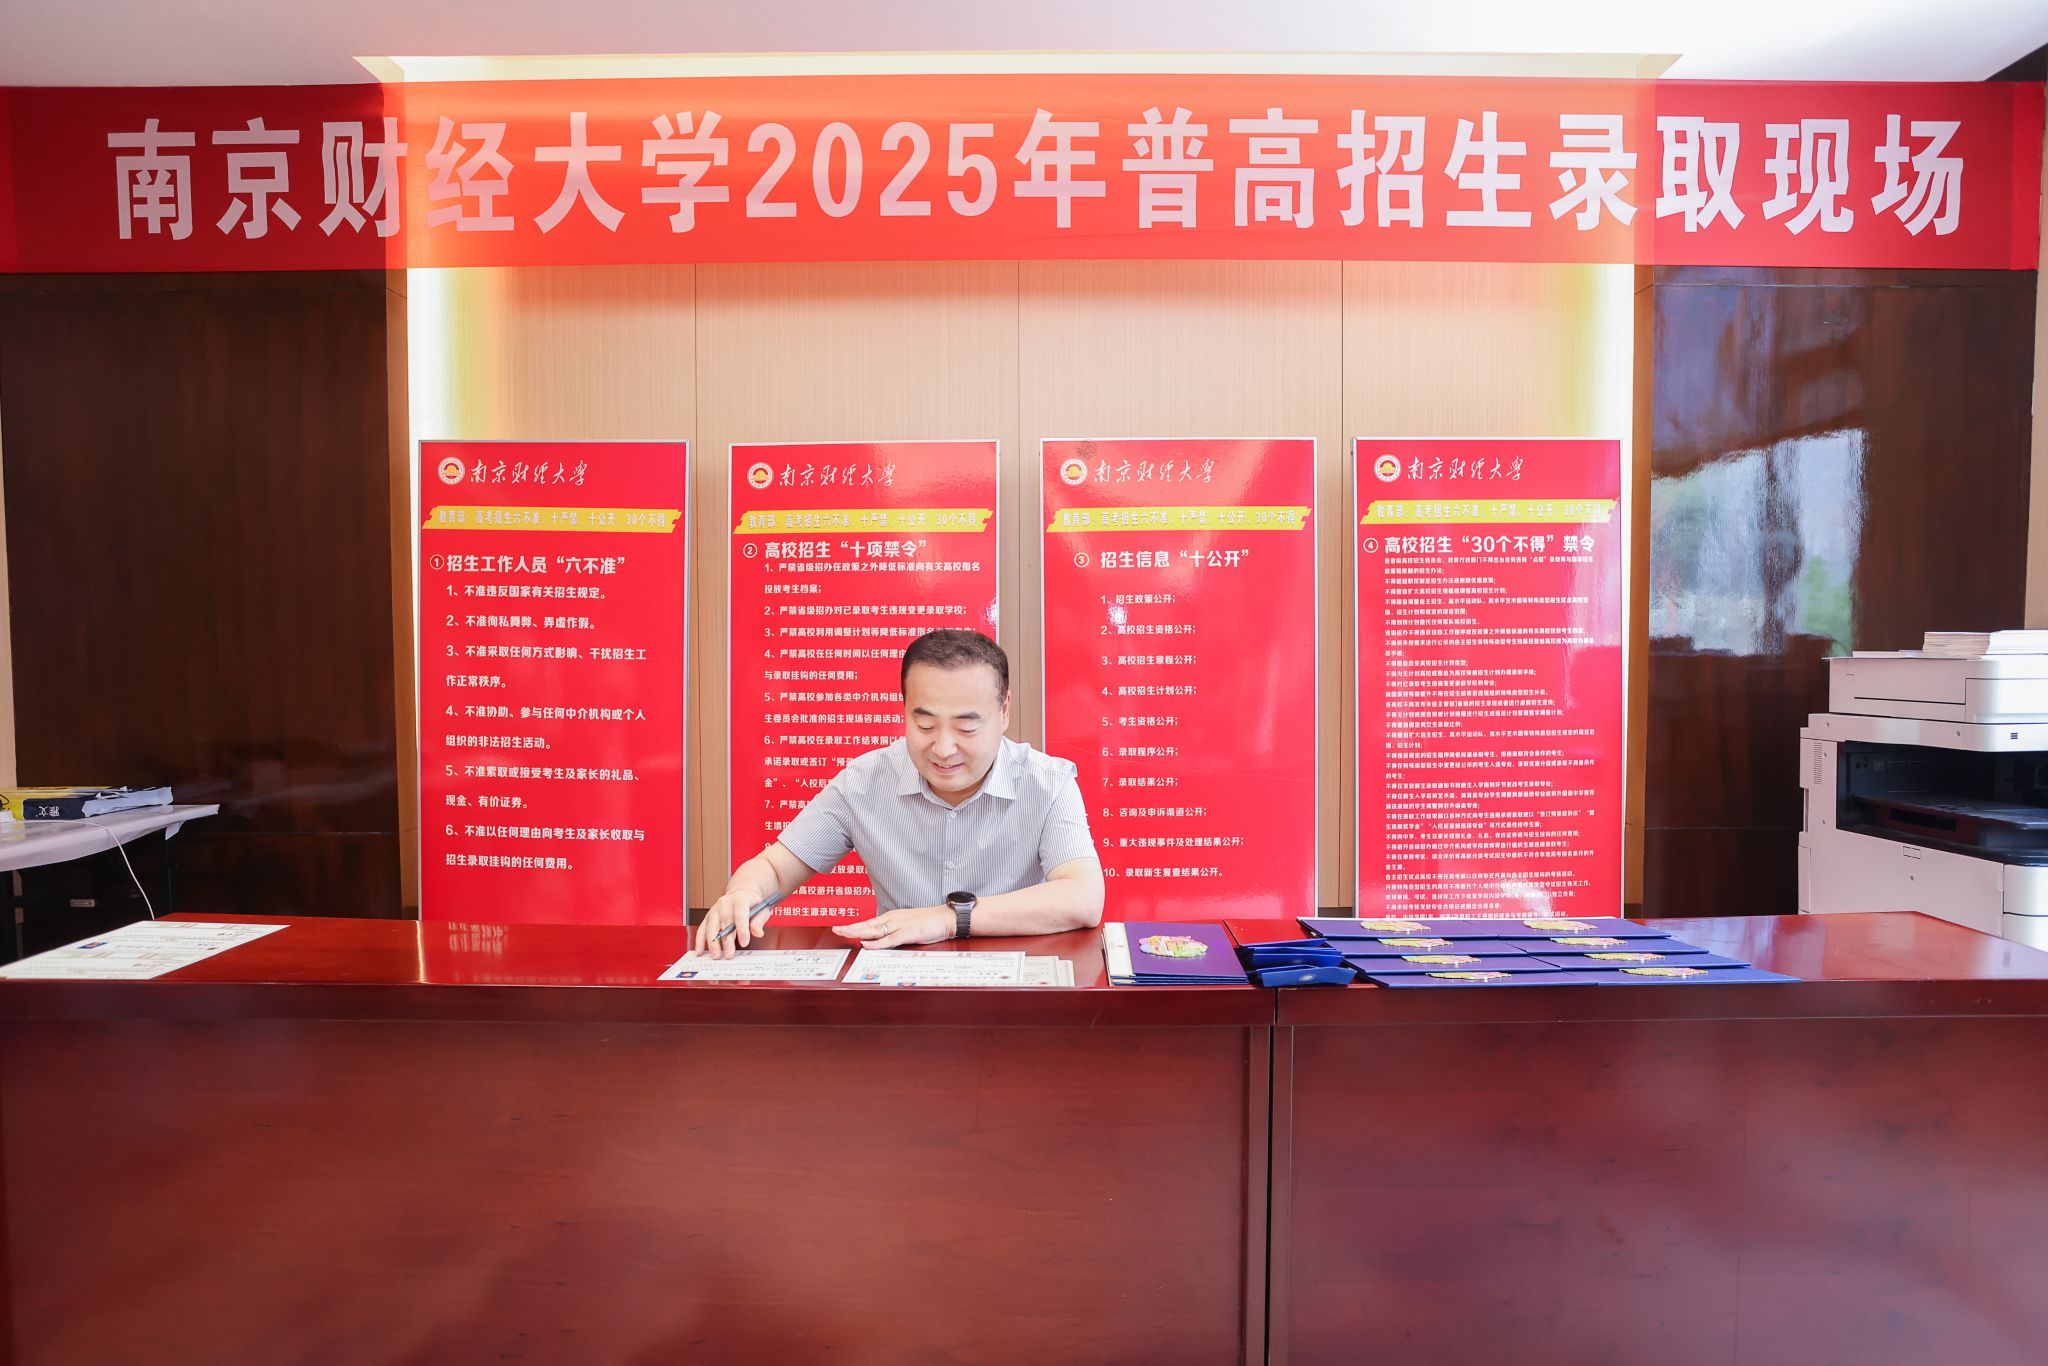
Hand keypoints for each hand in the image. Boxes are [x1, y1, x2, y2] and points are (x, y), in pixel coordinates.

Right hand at [695, 889, 772, 959]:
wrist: (741, 894)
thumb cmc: (751, 903)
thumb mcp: (761, 910)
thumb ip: (759, 922)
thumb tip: (758, 933)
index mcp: (740, 899)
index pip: (740, 914)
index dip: (742, 930)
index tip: (744, 943)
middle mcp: (725, 903)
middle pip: (724, 923)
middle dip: (726, 941)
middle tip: (729, 954)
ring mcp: (715, 909)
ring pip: (711, 927)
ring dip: (712, 943)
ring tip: (716, 955)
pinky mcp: (708, 916)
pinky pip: (702, 929)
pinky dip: (700, 940)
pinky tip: (700, 950)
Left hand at [831, 906, 952, 949]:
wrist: (946, 917)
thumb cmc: (929, 922)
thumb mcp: (908, 925)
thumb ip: (895, 931)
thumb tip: (883, 938)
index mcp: (892, 917)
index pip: (869, 923)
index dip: (854, 925)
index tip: (841, 927)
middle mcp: (892, 920)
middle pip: (867, 925)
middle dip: (850, 927)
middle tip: (835, 929)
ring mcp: (899, 926)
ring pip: (874, 930)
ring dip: (858, 932)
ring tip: (844, 933)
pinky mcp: (908, 934)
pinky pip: (889, 940)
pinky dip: (876, 943)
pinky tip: (866, 944)